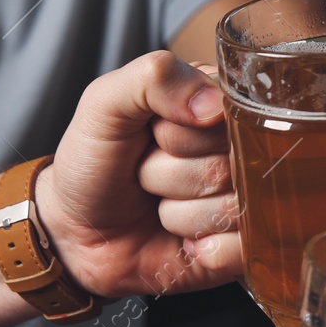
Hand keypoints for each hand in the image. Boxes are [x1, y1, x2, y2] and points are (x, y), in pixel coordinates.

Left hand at [33, 51, 241, 298]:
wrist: (79, 234)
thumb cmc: (94, 166)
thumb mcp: (104, 106)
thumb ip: (152, 78)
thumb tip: (212, 105)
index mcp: (213, 104)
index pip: (225, 112)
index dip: (180, 133)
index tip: (153, 136)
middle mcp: (237, 149)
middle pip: (227, 164)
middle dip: (172, 174)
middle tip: (148, 175)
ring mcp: (246, 197)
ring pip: (231, 207)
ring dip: (179, 213)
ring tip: (159, 205)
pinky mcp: (246, 244)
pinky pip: (240, 246)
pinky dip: (202, 248)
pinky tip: (182, 239)